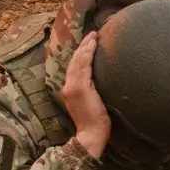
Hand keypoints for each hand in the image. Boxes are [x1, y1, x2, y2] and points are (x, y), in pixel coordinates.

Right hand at [63, 32, 111, 158]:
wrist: (91, 135)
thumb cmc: (95, 123)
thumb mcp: (92, 103)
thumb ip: (92, 90)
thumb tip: (102, 80)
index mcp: (70, 90)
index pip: (74, 68)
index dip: (80, 54)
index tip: (88, 43)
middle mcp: (67, 86)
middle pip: (74, 61)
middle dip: (82, 47)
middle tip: (91, 34)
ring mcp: (72, 87)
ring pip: (78, 61)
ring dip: (85, 47)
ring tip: (93, 36)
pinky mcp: (79, 88)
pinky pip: (83, 66)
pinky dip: (87, 54)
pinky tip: (93, 45)